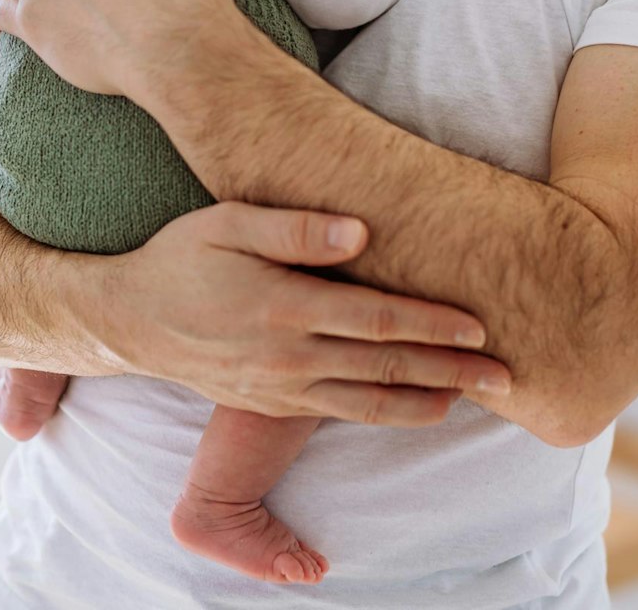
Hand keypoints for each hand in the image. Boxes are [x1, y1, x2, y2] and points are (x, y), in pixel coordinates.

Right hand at [95, 201, 511, 425]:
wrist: (131, 320)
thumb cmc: (183, 259)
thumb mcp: (228, 223)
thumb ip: (295, 229)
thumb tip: (361, 233)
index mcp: (283, 306)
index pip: (376, 320)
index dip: (432, 324)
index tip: (480, 324)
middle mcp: (287, 356)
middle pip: (385, 367)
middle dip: (450, 371)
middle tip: (505, 375)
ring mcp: (280, 387)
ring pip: (369, 401)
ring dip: (428, 401)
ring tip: (476, 399)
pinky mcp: (272, 403)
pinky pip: (341, 413)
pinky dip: (388, 414)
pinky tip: (419, 409)